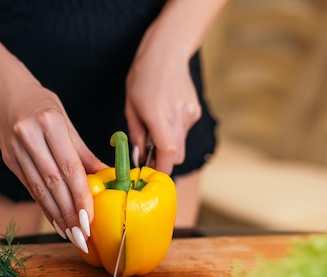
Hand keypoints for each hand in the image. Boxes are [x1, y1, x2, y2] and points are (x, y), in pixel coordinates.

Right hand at [0, 80, 106, 251]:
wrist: (6, 92)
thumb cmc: (44, 106)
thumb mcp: (67, 123)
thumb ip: (85, 154)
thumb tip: (109, 178)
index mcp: (50, 123)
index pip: (68, 167)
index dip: (80, 196)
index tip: (89, 218)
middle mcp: (29, 136)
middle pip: (53, 183)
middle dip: (69, 213)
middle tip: (83, 235)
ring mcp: (15, 149)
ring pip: (39, 189)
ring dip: (57, 216)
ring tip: (71, 234)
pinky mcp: (8, 160)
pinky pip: (30, 188)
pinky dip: (45, 207)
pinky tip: (56, 222)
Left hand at [124, 40, 201, 173]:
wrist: (167, 53)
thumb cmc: (143, 78)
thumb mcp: (131, 106)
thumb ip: (136, 134)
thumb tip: (140, 157)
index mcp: (158, 115)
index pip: (167, 152)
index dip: (161, 168)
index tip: (151, 174)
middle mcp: (177, 117)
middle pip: (177, 156)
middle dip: (165, 160)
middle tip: (151, 152)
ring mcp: (190, 115)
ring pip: (181, 143)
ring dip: (170, 141)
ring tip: (159, 120)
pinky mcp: (196, 112)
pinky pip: (185, 131)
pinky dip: (176, 129)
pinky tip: (169, 111)